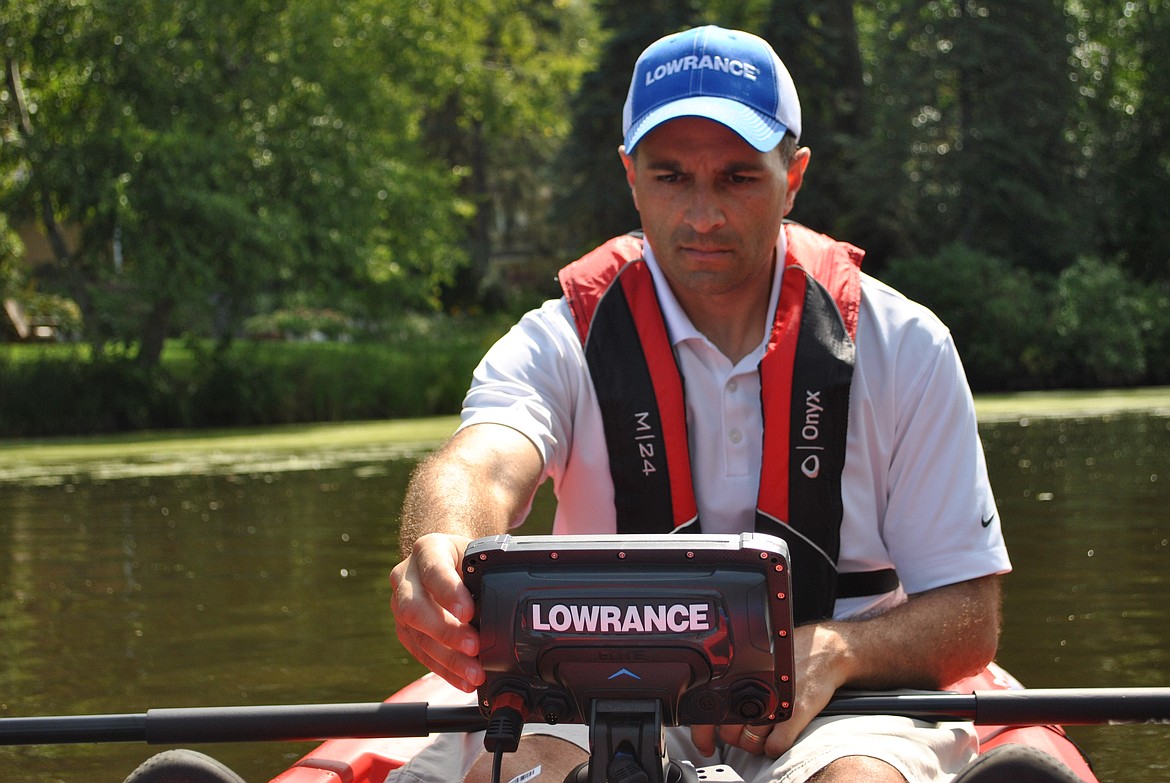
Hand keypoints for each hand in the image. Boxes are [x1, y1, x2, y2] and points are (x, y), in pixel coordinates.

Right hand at [389, 533, 483, 691]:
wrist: (446, 560)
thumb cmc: (465, 558)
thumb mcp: (477, 555)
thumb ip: (487, 575)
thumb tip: (507, 606)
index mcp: (427, 549)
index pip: (434, 570)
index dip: (449, 593)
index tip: (469, 612)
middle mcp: (406, 577)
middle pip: (415, 608)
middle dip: (446, 632)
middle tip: (474, 646)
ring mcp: (400, 604)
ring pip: (417, 635)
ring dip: (447, 658)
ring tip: (474, 672)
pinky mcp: (404, 630)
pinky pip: (421, 654)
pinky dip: (444, 670)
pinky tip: (463, 680)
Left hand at [690, 623, 848, 757]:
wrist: (824, 651)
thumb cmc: (789, 656)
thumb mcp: (755, 661)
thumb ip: (734, 680)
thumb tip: (713, 703)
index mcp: (740, 677)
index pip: (711, 712)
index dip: (703, 734)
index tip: (705, 745)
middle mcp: (754, 690)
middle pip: (730, 733)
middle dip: (736, 737)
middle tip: (747, 729)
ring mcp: (774, 703)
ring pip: (751, 743)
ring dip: (756, 743)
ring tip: (765, 731)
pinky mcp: (796, 713)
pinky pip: (775, 746)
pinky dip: (775, 747)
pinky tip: (779, 736)